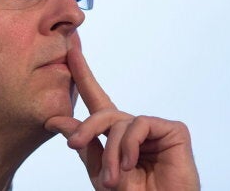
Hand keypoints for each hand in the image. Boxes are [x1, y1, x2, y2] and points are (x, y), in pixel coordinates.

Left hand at [44, 46, 199, 189]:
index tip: (70, 51)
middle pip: (104, 113)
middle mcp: (135, 130)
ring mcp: (155, 129)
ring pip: (119, 122)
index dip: (84, 76)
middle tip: (74, 146)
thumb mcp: (98, 171)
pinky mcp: (174, 131)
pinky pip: (140, 124)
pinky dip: (129, 144)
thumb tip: (55, 121)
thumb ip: (82, 144)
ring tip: (112, 179)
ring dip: (110, 152)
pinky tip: (130, 163)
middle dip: (87, 128)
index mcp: (116, 138)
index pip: (97, 101)